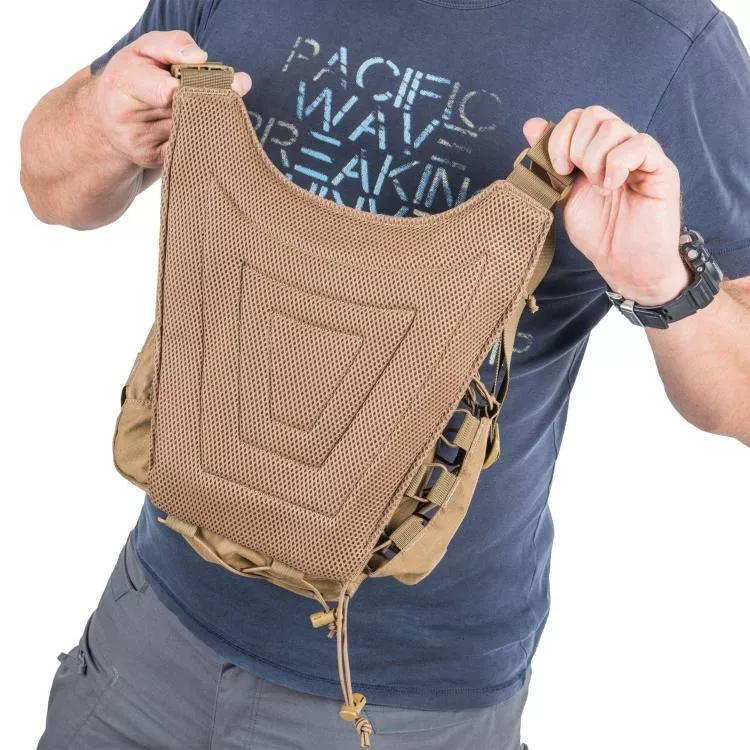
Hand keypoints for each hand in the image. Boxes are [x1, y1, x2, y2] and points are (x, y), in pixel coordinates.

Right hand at [89, 31, 251, 168]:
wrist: (109, 117)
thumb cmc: (135, 76)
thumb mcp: (146, 49)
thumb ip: (172, 45)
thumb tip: (201, 58)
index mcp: (123, 80)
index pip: (162, 89)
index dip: (190, 90)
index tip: (213, 80)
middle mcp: (127, 114)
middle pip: (184, 111)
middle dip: (212, 99)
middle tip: (238, 87)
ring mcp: (140, 141)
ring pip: (190, 130)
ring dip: (213, 118)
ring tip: (222, 105)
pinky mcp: (152, 159)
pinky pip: (188, 151)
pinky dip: (205, 140)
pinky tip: (212, 129)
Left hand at [523, 106, 688, 305]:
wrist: (624, 262)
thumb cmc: (598, 233)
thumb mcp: (564, 195)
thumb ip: (551, 162)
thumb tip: (531, 125)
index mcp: (596, 151)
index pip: (579, 117)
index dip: (561, 135)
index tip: (558, 168)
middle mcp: (619, 147)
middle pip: (595, 114)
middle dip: (575, 146)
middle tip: (576, 177)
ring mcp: (641, 155)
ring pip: (614, 127)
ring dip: (595, 159)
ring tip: (599, 188)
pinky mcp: (661, 167)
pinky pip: (639, 144)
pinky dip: (617, 164)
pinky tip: (612, 186)